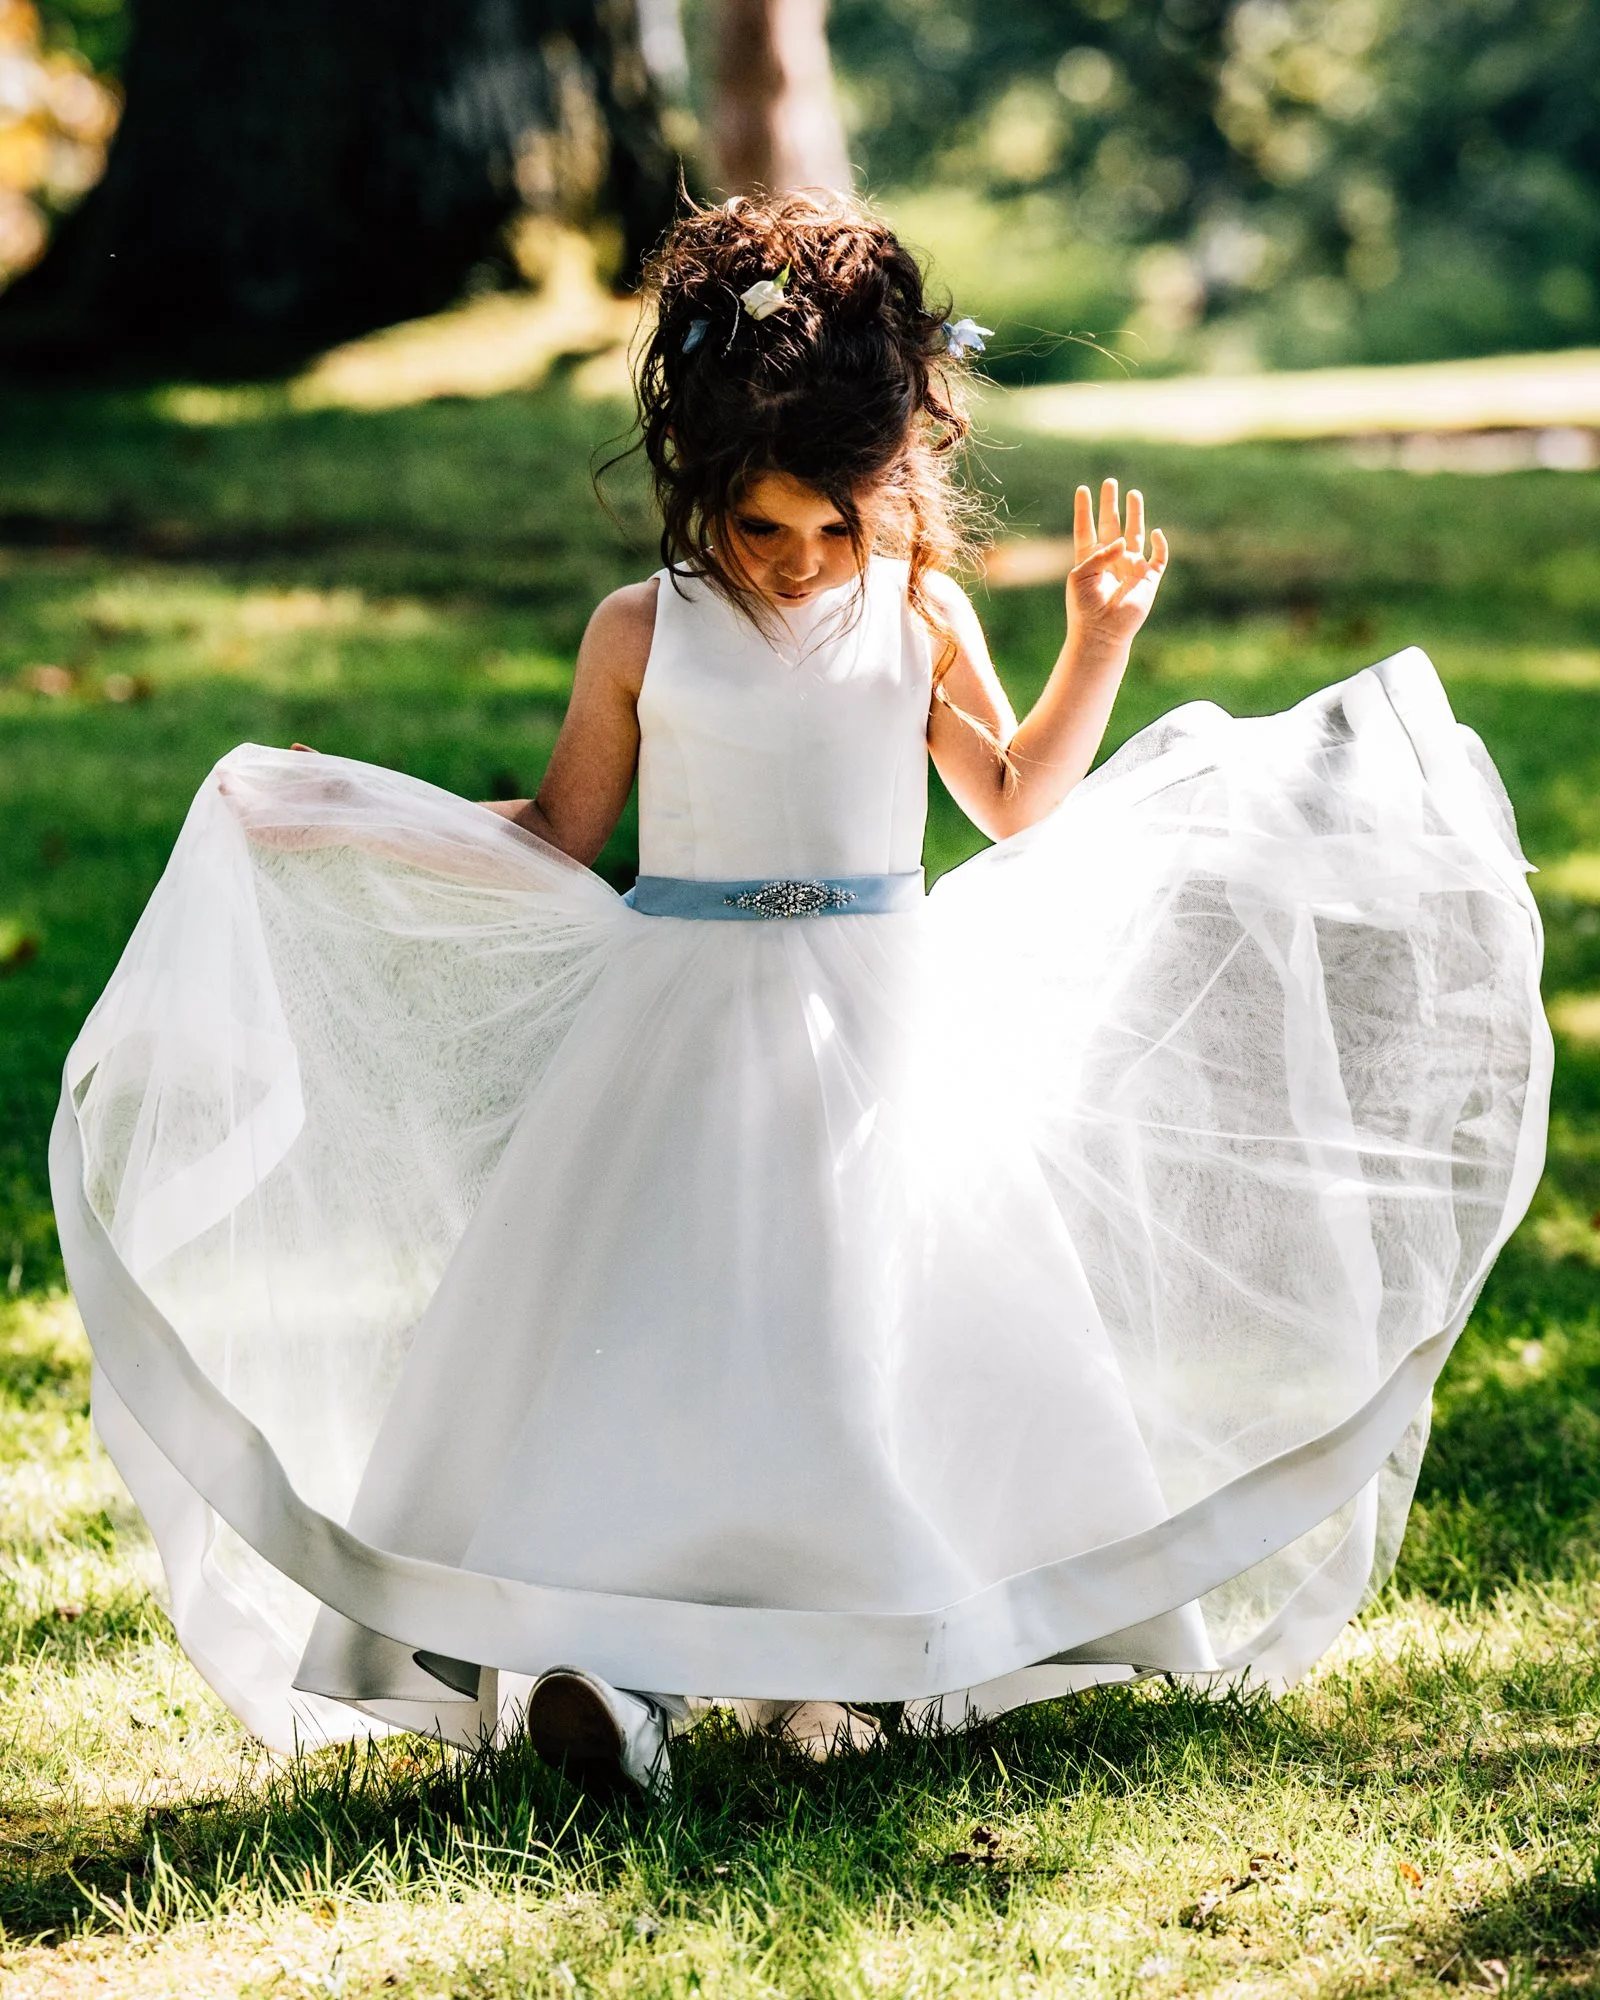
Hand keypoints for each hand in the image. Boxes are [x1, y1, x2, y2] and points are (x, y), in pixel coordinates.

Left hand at [1066, 479, 1168, 656]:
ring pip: (1135, 534)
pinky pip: (1158, 557)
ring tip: (1133, 493)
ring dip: (1135, 514)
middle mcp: (1111, 560)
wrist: (1101, 632)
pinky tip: (1156, 532)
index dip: (1084, 510)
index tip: (1083, 489)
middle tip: (1110, 482)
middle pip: (1111, 525)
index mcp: (1090, 560)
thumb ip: (1099, 553)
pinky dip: (1160, 545)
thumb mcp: (1081, 575)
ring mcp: (1130, 568)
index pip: (1086, 529)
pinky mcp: (1148, 579)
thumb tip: (1122, 541)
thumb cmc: (1085, 607)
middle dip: (1111, 504)